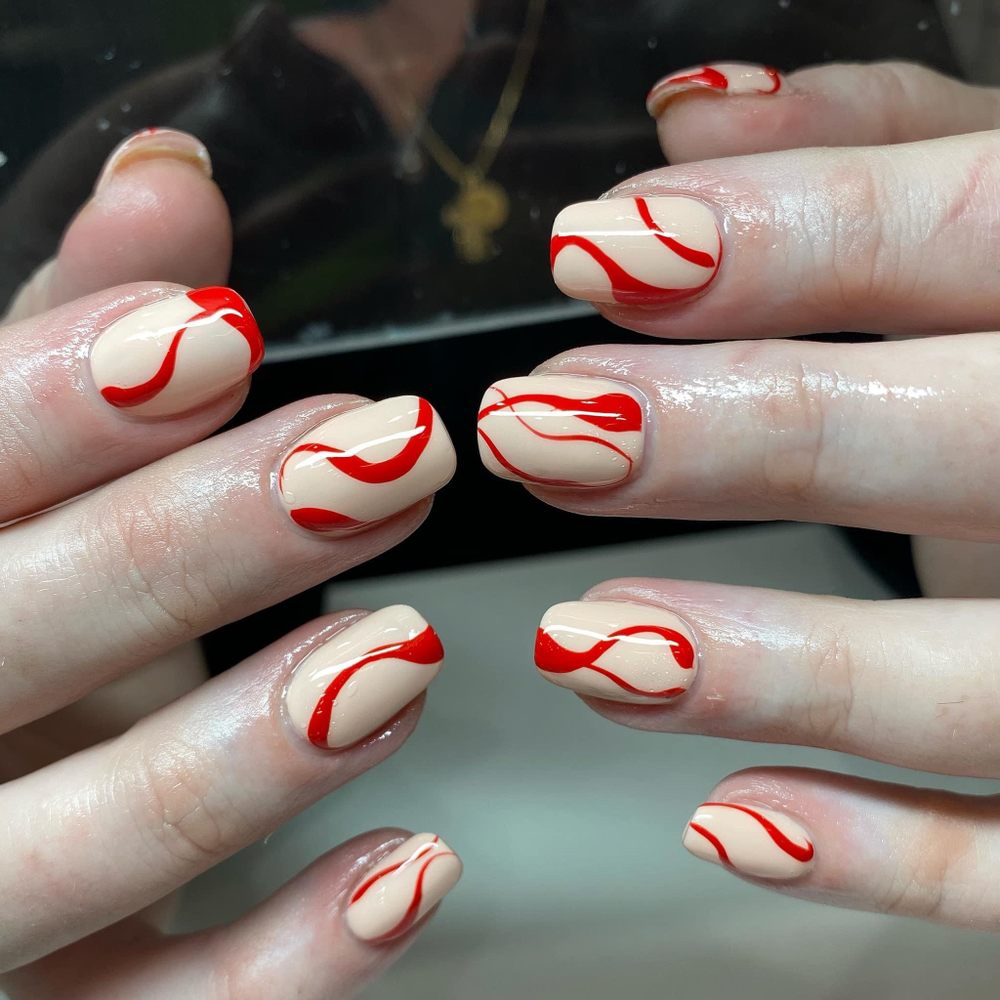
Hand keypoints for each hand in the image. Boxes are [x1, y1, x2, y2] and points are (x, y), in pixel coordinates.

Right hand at [0, 129, 459, 995]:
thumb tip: (170, 189)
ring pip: (87, 847)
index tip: (219, 335)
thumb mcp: (35, 482)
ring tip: (407, 654)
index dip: (61, 399)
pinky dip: (292, 957)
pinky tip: (414, 867)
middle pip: (15, 636)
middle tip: (386, 460)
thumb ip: (84, 346)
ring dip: (251, 750)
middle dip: (198, 545)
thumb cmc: (21, 622)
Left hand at [479, 61, 999, 925]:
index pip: (983, 226)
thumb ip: (885, 150)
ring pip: (986, 683)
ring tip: (583, 644)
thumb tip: (693, 131)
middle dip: (739, 433)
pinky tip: (730, 825)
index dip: (792, 233)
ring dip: (769, 667)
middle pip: (967, 441)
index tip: (600, 251)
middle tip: (541, 428)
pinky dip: (884, 855)